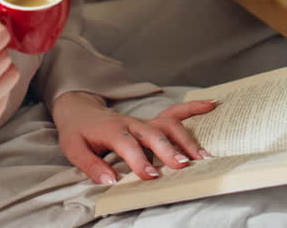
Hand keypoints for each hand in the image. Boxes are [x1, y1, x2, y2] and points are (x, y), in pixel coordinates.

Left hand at [50, 91, 216, 184]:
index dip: (139, 160)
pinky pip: (175, 112)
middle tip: (183, 167)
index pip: (127, 144)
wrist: (80, 110)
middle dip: (169, 150)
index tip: (151, 176)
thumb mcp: (74, 150)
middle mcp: (131, 123)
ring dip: (186, 140)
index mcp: (111, 130)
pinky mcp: (152, 121)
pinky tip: (212, 106)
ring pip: (168, 125)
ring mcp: (144, 121)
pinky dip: (194, 108)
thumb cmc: (78, 133)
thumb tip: (109, 180)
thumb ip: (91, 166)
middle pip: (153, 134)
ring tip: (202, 158)